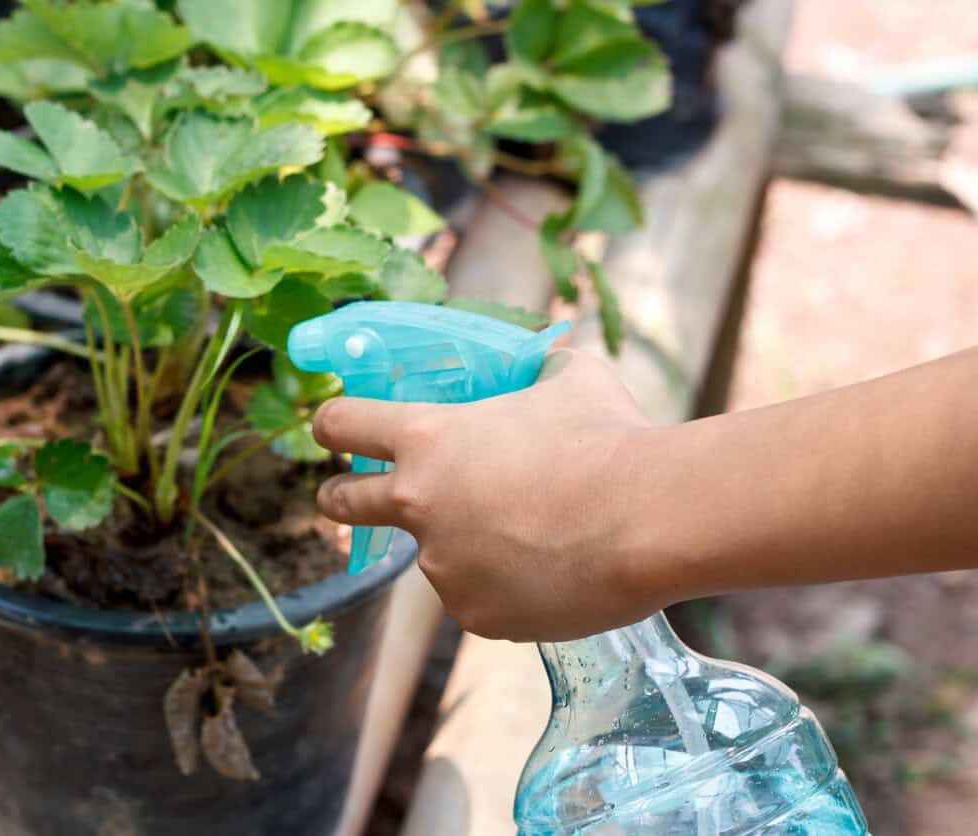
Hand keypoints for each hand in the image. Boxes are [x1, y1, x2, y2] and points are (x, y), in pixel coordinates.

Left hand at [312, 349, 662, 641]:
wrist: (648, 520)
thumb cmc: (608, 437)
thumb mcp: (568, 378)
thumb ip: (537, 372)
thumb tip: (542, 365)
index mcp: (428, 439)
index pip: (343, 424)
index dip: (332, 423)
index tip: (330, 429)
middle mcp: (419, 505)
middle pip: (343, 503)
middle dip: (337, 497)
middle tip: (346, 497)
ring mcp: (442, 565)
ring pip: (435, 553)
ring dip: (461, 542)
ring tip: (533, 531)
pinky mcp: (474, 614)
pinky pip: (477, 595)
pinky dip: (501, 584)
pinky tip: (547, 568)